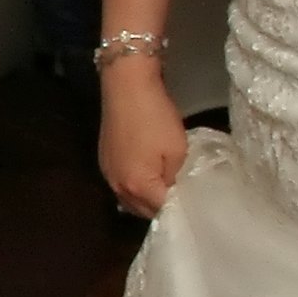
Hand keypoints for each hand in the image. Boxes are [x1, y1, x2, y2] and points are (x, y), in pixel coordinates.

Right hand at [98, 60, 185, 218]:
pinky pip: (121, 185)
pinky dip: (134, 187)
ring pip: (129, 200)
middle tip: (181, 197)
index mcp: (138, 186)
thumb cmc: (155, 116)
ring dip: (146, 200)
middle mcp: (118, 186)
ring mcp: (107, 174)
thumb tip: (174, 191)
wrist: (126, 85)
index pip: (163, 211)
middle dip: (161, 208)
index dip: (180, 209)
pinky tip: (146, 176)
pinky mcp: (103, 161)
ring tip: (164, 189)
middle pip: (143, 211)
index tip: (194, 203)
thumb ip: (176, 179)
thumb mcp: (178, 150)